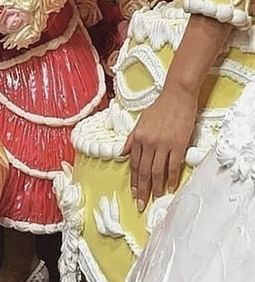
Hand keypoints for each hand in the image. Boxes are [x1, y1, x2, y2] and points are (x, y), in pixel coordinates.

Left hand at [122, 84, 197, 210]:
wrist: (177, 96)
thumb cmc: (160, 107)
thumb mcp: (141, 121)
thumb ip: (132, 138)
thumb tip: (122, 153)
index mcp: (138, 137)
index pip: (134, 163)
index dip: (133, 180)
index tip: (134, 193)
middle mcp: (148, 142)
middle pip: (144, 171)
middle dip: (142, 190)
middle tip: (141, 204)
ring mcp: (163, 145)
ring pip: (157, 172)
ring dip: (156, 188)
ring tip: (155, 199)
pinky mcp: (178, 146)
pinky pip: (173, 166)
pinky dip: (171, 179)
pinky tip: (170, 188)